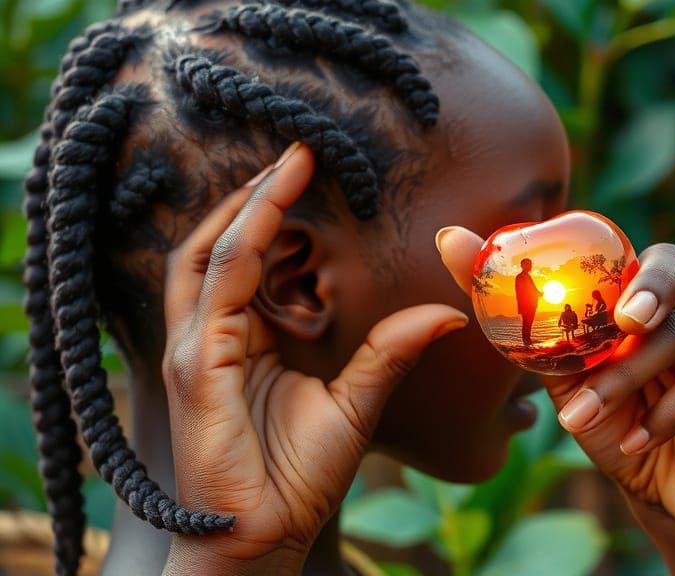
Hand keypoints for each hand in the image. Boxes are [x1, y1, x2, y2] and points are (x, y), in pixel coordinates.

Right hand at [162, 143, 467, 573]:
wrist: (264, 535)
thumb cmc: (299, 477)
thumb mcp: (357, 400)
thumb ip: (391, 351)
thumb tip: (447, 311)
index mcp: (246, 341)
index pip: (252, 261)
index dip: (276, 214)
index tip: (313, 171)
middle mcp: (215, 335)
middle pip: (226, 244)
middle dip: (259, 194)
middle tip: (301, 149)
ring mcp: (199, 346)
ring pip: (212, 252)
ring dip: (248, 203)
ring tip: (290, 162)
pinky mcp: (197, 364)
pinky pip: (216, 285)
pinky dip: (241, 238)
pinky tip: (270, 204)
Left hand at [436, 228, 674, 536]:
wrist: (664, 491)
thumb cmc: (612, 423)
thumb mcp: (559, 376)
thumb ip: (519, 321)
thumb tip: (450, 241)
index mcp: (633, 303)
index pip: (615, 256)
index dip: (581, 248)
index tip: (528, 261)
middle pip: (673, 262)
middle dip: (648, 283)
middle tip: (625, 318)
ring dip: (623, 380)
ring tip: (579, 418)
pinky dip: (662, 418)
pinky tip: (635, 444)